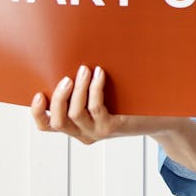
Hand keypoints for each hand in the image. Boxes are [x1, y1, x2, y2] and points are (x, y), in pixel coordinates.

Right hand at [31, 65, 182, 144]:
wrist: (159, 116)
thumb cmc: (128, 100)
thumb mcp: (102, 95)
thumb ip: (83, 87)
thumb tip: (68, 61)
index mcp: (75, 127)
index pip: (47, 126)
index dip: (37, 113)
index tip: (37, 93)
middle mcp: (83, 134)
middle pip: (57, 121)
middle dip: (57, 97)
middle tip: (67, 77)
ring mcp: (97, 132)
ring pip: (75, 114)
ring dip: (77, 89)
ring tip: (84, 70)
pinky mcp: (111, 128)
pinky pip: (95, 108)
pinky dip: (94, 88)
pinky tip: (100, 74)